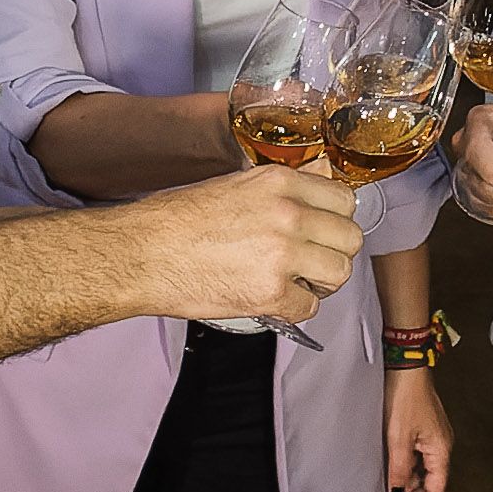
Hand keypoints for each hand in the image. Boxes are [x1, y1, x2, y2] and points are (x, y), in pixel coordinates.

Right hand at [113, 164, 362, 324]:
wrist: (142, 253)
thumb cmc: (177, 221)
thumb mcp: (236, 185)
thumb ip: (282, 189)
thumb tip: (319, 184)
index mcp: (279, 183)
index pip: (345, 199)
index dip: (336, 219)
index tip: (324, 229)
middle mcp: (288, 215)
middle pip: (350, 238)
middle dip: (334, 252)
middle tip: (311, 260)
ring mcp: (282, 255)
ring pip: (339, 273)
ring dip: (321, 282)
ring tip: (294, 281)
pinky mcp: (270, 293)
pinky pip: (308, 308)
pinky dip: (293, 308)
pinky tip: (271, 298)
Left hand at [383, 366, 451, 491]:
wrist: (405, 365)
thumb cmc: (404, 397)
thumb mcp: (397, 437)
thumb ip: (398, 468)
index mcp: (441, 450)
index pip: (435, 490)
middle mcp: (441, 445)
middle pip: (431, 483)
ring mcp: (432, 437)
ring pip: (422, 470)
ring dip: (407, 485)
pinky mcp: (423, 428)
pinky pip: (417, 457)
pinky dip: (405, 469)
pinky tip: (391, 473)